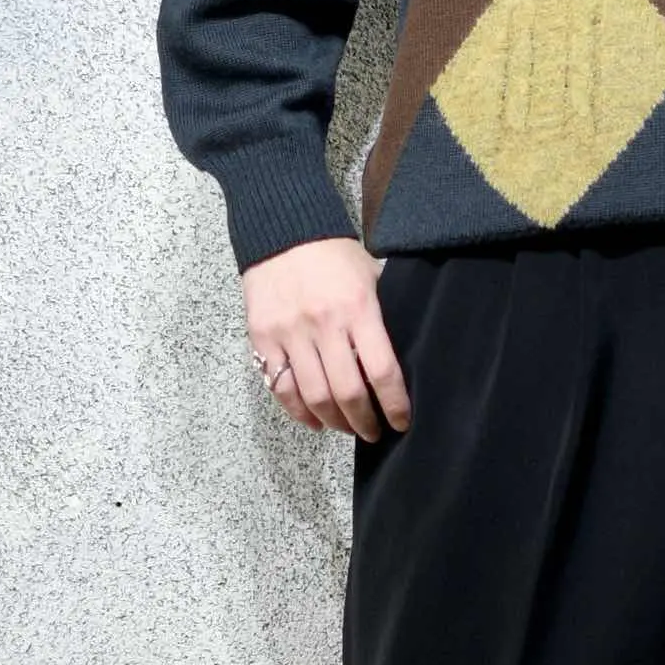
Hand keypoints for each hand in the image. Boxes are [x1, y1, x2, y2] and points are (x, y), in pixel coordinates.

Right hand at [242, 236, 411, 440]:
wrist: (283, 232)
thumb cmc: (334, 253)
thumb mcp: (370, 274)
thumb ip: (382, 312)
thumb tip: (401, 348)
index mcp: (358, 308)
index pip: (382, 368)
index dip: (393, 403)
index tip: (400, 421)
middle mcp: (324, 325)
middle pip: (347, 392)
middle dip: (364, 421)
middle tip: (373, 432)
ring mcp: (290, 334)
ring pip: (313, 396)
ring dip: (333, 422)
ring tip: (346, 428)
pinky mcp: (263, 339)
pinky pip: (281, 387)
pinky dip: (298, 412)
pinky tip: (313, 420)